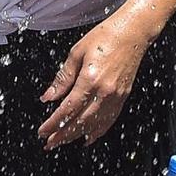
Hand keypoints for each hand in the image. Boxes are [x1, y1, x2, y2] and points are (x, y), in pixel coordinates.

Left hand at [38, 15, 150, 149]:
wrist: (132, 32)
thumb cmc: (105, 37)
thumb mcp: (76, 53)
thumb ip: (62, 78)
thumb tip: (49, 97)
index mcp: (90, 80)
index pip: (67, 110)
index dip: (53, 123)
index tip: (43, 131)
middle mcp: (104, 92)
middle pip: (80, 122)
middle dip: (62, 135)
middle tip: (49, 143)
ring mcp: (116, 96)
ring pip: (94, 125)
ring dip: (77, 136)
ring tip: (63, 141)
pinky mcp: (123, 97)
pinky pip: (109, 120)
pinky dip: (98, 131)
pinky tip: (88, 137)